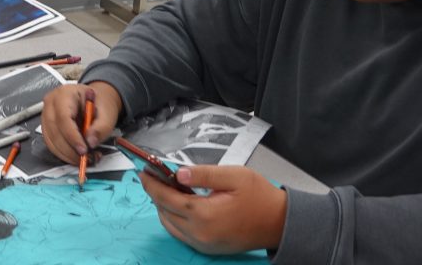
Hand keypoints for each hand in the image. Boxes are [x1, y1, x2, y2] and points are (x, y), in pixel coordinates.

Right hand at [41, 81, 122, 163]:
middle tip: (86, 158)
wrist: (95, 101)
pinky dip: (64, 154)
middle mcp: (51, 103)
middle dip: (70, 149)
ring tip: (85, 158)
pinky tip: (76, 156)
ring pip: (51, 141)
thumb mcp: (107, 113)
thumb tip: (91, 142)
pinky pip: (51, 144)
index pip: (63, 117)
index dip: (72, 137)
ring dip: (67, 154)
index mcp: (65, 93)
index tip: (83, 150)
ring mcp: (46, 115)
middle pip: (54, 131)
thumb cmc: (98, 104)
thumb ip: (101, 128)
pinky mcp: (47, 127)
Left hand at [141, 164, 285, 253]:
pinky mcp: (207, 248)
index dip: (152, 185)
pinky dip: (173, 219)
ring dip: (162, 207)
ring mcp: (203, 244)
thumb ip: (204, 174)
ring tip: (163, 188)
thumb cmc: (259, 196)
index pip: (167, 198)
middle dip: (154, 194)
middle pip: (164, 212)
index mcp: (205, 214)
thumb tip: (178, 173)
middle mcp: (200, 233)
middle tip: (151, 177)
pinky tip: (178, 204)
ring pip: (170, 225)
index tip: (143, 172)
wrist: (278, 223)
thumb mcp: (234, 176)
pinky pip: (181, 234)